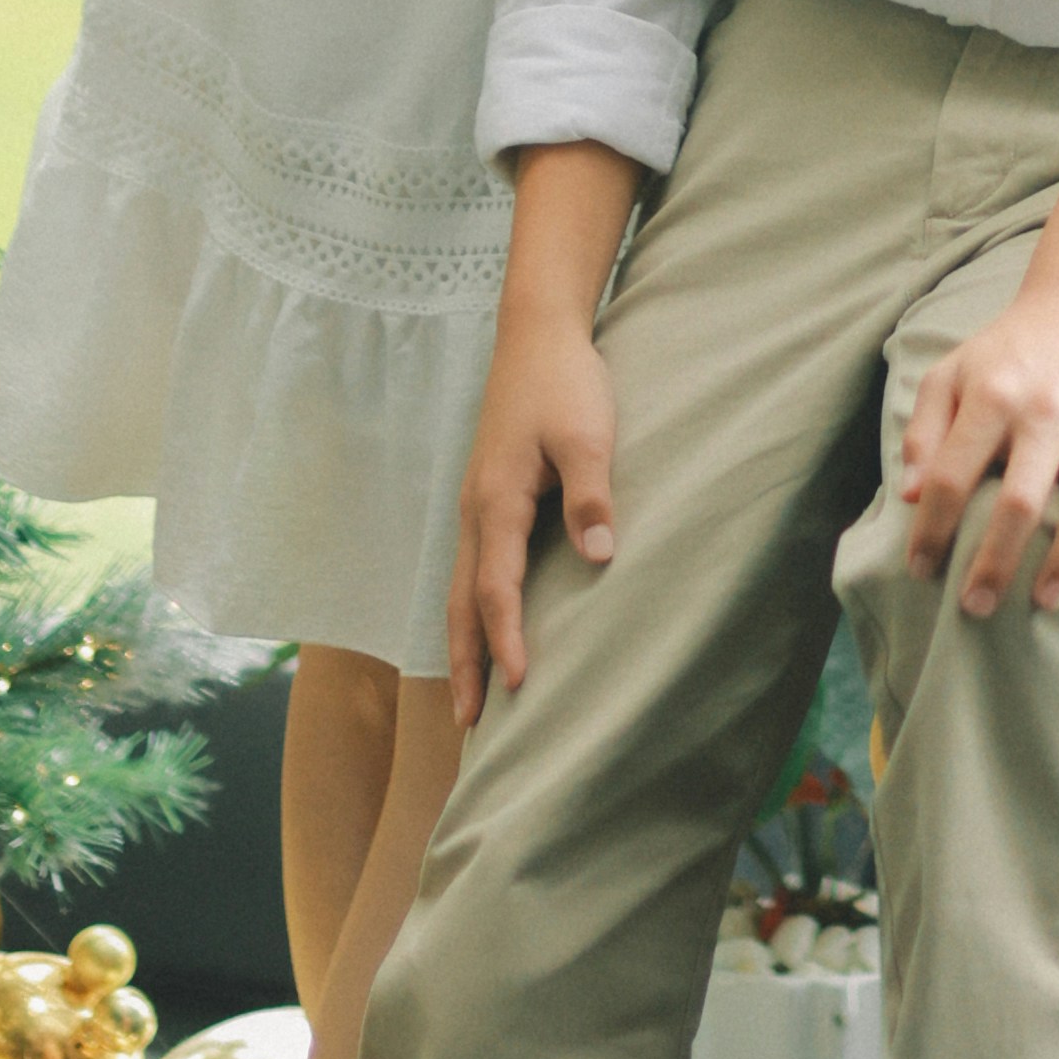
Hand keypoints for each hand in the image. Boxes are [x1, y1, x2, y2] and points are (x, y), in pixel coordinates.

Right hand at [448, 304, 617, 722]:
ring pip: (459, 587)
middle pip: (461, 602)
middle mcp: (475, 510)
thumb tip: (599, 558)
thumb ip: (591, 496)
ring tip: (469, 694)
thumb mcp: (589, 434)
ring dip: (463, 642)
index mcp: (498, 500)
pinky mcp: (486, 495)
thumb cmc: (565, 382)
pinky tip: (483, 624)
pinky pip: (470, 565)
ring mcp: (475, 503)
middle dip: (466, 663)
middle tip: (468, 725)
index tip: (518, 685)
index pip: (497, 587)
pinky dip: (470, 608)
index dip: (507, 638)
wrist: (537, 333)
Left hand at [895, 276, 1058, 616]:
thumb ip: (923, 430)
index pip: (952, 475)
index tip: (921, 571)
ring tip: (1046, 601)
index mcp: (993, 393)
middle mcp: (1048, 407)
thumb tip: (909, 498)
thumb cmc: (1012, 347)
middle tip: (975, 608)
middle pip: (1020, 502)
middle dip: (995, 565)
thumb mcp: (953, 371)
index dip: (931, 530)